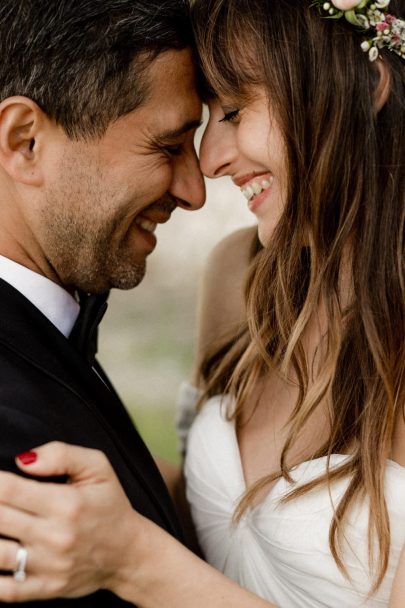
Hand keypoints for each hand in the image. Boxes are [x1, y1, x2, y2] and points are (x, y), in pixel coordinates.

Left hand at [0, 441, 139, 601]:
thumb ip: (61, 454)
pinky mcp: (45, 588)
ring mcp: (49, 566)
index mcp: (66, 503)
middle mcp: (55, 536)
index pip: (9, 489)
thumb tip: (23, 460)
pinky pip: (4, 590)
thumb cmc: (110, 504)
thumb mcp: (98, 467)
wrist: (128, 552)